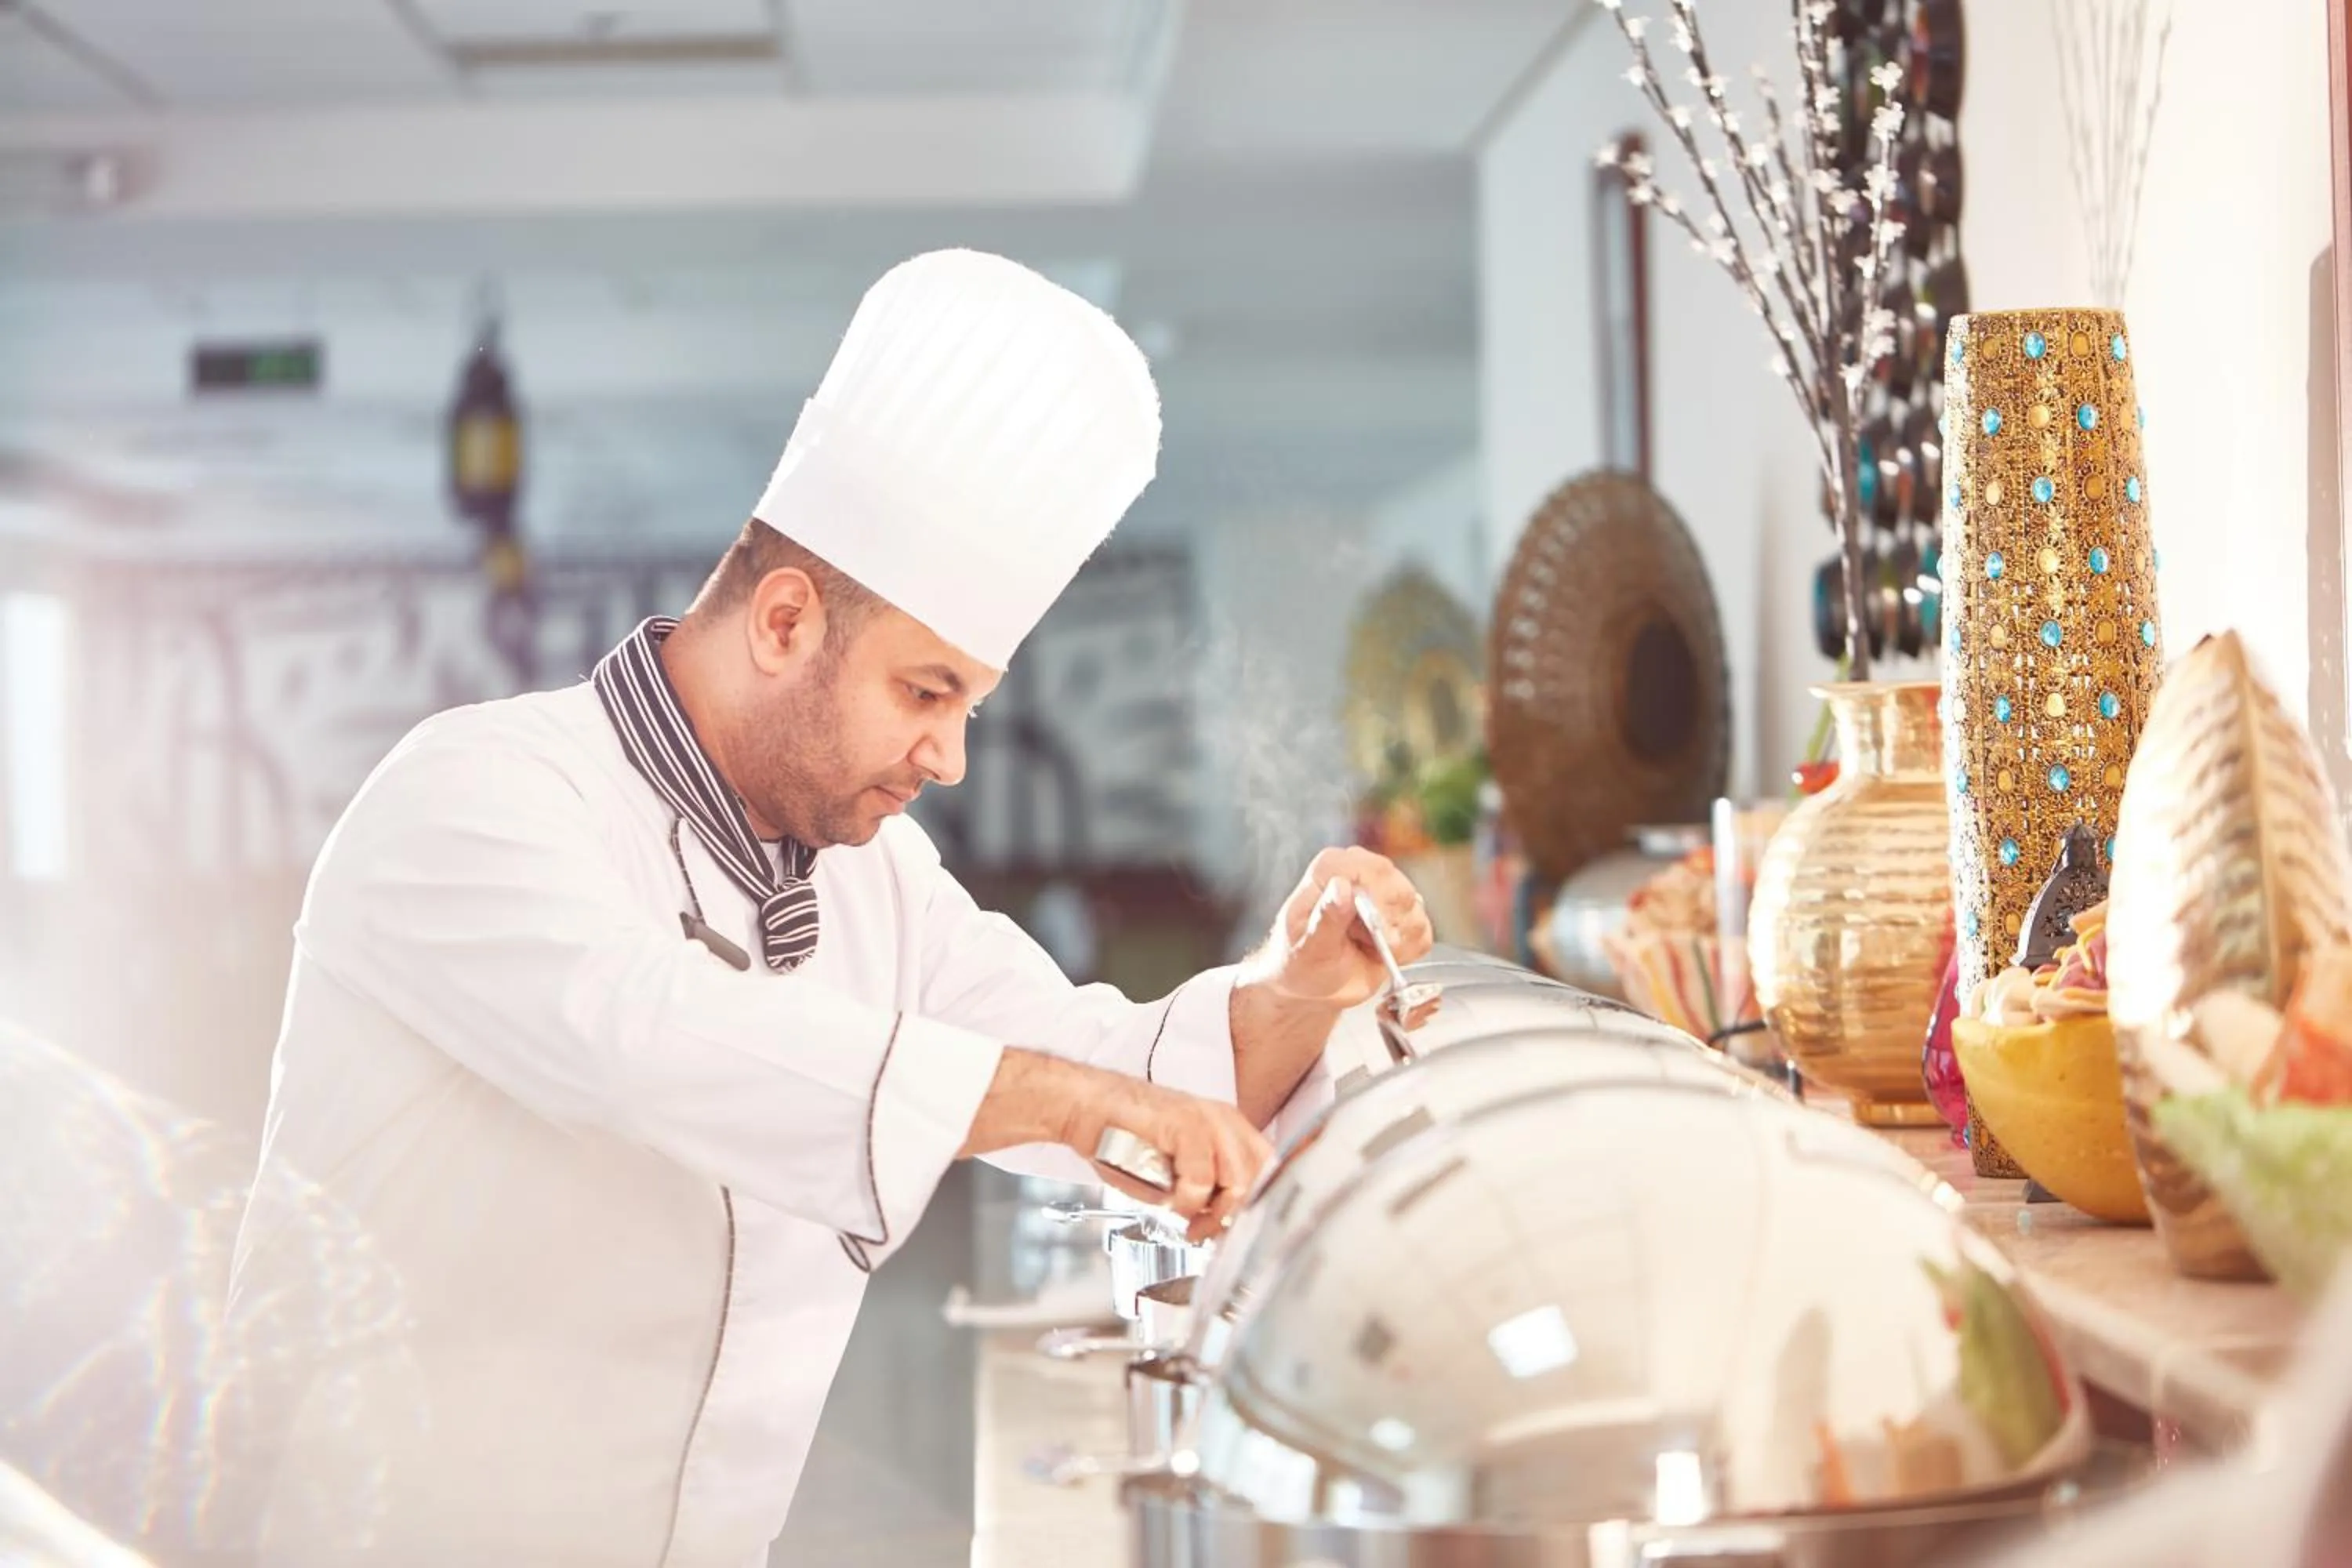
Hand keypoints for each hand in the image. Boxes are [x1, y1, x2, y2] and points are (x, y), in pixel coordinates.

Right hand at [960, 1050, 1273, 1242]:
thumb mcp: (1174, 1168)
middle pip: (1262, 1177)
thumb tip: (1221, 1226)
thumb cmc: (1122, 1138)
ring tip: (1185, 1219)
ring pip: (1239, 1182)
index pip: (1271, 1165)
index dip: (1262, 1203)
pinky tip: (1167, 1200)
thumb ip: (1205, 1191)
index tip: (1241, 1232)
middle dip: (1236, 1214)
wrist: (1084, 1108)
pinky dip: (1185, 1201)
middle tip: (1206, 1231)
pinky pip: (1201, 1180)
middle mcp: (1225, 1120)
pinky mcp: (1185, 1124)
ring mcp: (1207, 1119)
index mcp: (1228, 1127)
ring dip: (1211, 1213)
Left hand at [1259, 846, 1433, 1010]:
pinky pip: (1423, 930)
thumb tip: (1341, 886)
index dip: (1378, 902)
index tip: (1373, 931)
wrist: (1313, 987)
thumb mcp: (1308, 948)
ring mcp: (1383, 892)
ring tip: (1369, 950)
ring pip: (1415, 909)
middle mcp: (1359, 873)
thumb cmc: (1301, 964)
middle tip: (1371, 946)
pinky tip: (1384, 955)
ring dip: (1398, 941)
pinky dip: (1408, 951)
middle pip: (1399, 888)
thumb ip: (1325, 919)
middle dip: (1389, 926)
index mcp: (1329, 870)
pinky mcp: (1402, 915)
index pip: (1369, 870)